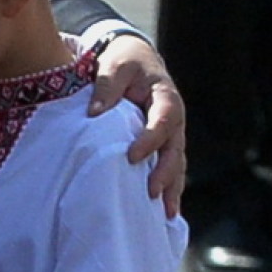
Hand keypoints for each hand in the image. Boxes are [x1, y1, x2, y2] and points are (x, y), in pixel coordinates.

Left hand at [87, 34, 185, 216]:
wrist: (136, 58)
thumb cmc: (124, 62)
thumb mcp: (115, 66)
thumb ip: (106, 86)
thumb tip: (94, 113)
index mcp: (166, 98)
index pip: (163, 121)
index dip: (150, 140)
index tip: (132, 156)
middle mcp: (174, 119)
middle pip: (175, 149)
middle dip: (165, 172)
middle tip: (151, 192)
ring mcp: (172, 134)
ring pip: (176, 163)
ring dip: (172, 187)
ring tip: (165, 214)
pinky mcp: (164, 143)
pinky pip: (170, 167)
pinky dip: (169, 187)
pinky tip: (163, 211)